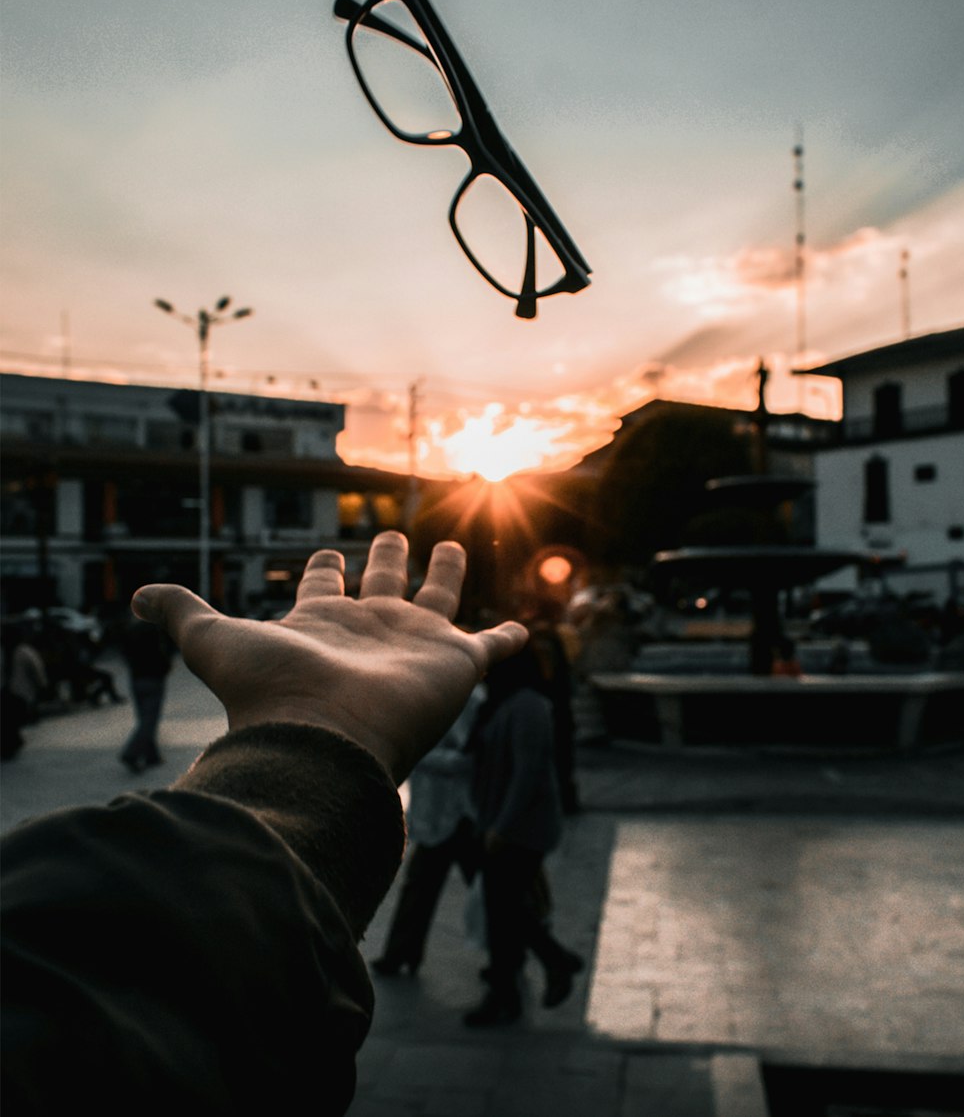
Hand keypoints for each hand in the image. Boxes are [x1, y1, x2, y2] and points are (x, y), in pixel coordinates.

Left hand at [131, 532, 526, 782]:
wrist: (325, 737)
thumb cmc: (272, 691)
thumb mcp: (215, 640)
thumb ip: (180, 614)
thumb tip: (133, 599)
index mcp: (322, 623)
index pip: (322, 587)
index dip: (321, 568)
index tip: (323, 550)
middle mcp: (369, 631)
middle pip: (381, 584)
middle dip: (384, 559)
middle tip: (390, 534)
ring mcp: (414, 646)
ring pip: (436, 600)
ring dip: (443, 574)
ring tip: (449, 547)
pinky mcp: (455, 663)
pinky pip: (490, 647)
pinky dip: (507, 639)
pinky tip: (523, 630)